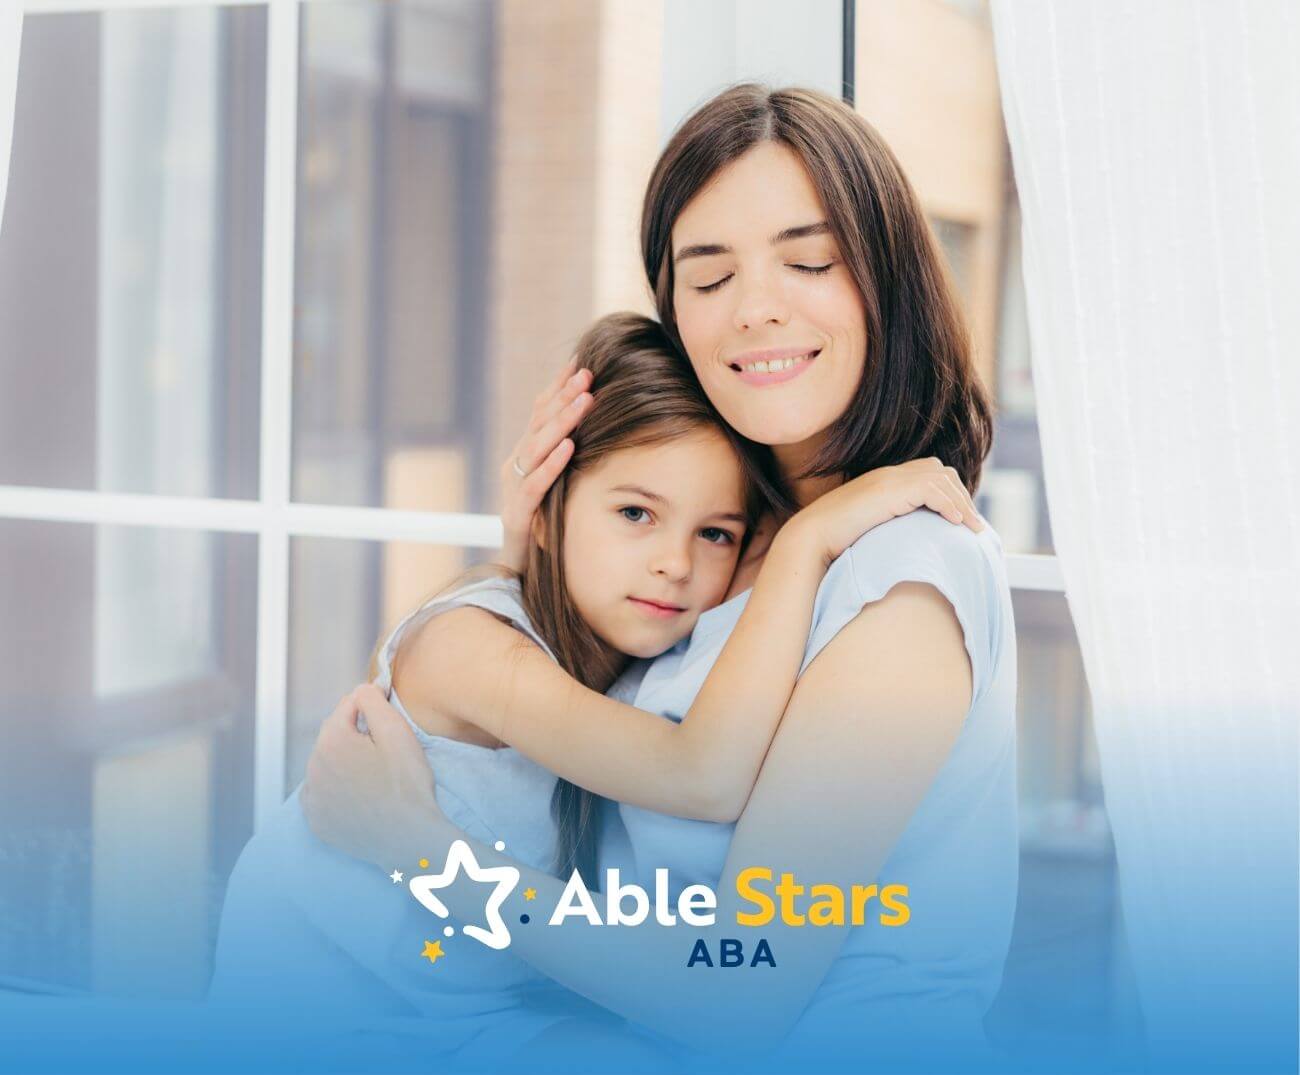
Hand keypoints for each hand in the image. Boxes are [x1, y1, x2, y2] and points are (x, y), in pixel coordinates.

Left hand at [300, 684, 443, 869]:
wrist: (409, 840)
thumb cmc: (408, 785)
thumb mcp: (398, 733)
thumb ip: (373, 702)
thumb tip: (361, 689)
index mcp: (331, 742)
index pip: (346, 708)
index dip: (368, 707)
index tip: (387, 713)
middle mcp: (312, 769)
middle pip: (333, 736)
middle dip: (355, 735)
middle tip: (384, 749)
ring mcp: (312, 799)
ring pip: (326, 765)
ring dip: (344, 761)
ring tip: (374, 774)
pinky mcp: (317, 822)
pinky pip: (322, 794)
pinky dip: (336, 789)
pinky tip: (359, 794)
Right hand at [498, 359, 593, 572]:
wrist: (520, 576)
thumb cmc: (546, 528)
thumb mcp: (559, 487)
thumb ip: (569, 458)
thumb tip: (597, 427)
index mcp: (525, 457)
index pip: (540, 414)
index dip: (557, 388)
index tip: (579, 363)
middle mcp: (515, 468)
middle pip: (538, 424)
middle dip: (563, 396)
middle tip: (587, 373)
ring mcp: (513, 492)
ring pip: (536, 449)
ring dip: (561, 422)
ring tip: (584, 400)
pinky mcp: (518, 518)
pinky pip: (534, 487)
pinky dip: (551, 465)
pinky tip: (569, 447)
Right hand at [789, 458, 983, 565]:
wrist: (812, 537)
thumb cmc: (834, 543)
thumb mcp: (870, 531)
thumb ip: (890, 527)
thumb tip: (909, 546)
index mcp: (884, 482)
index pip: (929, 473)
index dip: (950, 493)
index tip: (960, 520)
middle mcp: (888, 475)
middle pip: (940, 471)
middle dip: (961, 496)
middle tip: (973, 525)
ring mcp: (888, 479)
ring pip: (942, 478)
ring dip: (962, 503)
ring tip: (972, 528)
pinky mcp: (890, 490)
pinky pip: (932, 489)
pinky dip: (949, 505)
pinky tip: (955, 523)